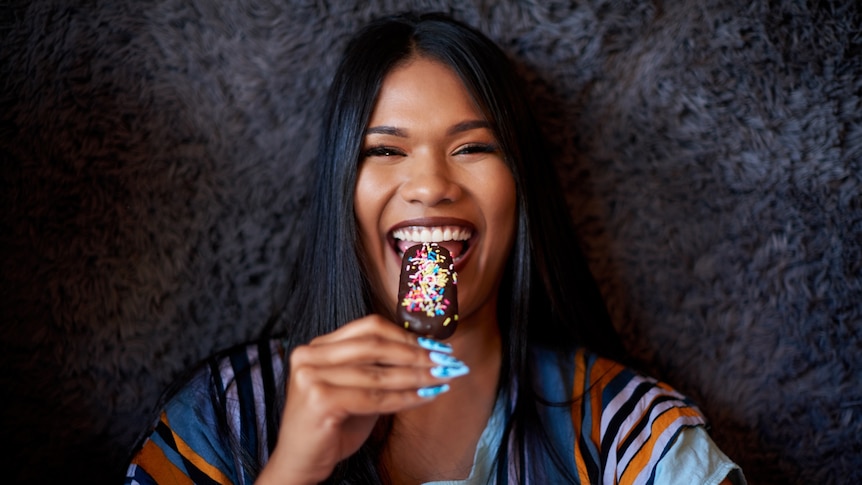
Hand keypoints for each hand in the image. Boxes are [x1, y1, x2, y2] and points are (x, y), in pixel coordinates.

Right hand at [255, 315, 467, 483]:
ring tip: (443, 378)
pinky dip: (404, 397)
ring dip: (417, 375)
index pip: (369, 327)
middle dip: (416, 353)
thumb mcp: (359, 391)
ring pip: (377, 372)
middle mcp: (310, 355)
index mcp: (318, 346)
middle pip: (375, 344)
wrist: (301, 463)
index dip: (406, 335)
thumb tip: (429, 356)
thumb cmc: (332, 428)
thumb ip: (382, 371)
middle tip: (447, 360)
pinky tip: (426, 397)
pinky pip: (374, 397)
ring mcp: (311, 375)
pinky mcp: (319, 399)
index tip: (437, 345)